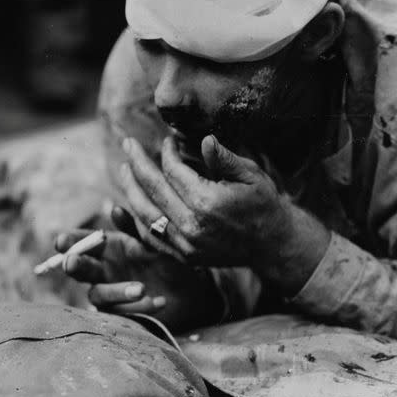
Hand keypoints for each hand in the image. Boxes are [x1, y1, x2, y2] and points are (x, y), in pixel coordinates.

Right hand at [56, 210, 222, 331]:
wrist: (189, 289)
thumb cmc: (166, 259)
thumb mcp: (152, 241)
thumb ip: (133, 229)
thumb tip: (114, 210)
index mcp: (108, 248)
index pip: (84, 242)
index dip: (71, 241)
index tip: (61, 240)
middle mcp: (104, 271)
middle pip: (82, 269)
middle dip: (76, 264)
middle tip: (71, 262)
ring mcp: (110, 294)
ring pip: (100, 295)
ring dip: (119, 291)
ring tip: (142, 288)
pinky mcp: (122, 315)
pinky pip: (123, 314)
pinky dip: (141, 307)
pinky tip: (160, 301)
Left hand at [119, 135, 330, 293]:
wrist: (273, 244)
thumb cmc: (264, 204)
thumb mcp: (251, 175)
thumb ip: (224, 158)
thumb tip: (204, 140)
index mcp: (207, 202)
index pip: (174, 171)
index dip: (167, 152)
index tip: (168, 140)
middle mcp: (192, 225)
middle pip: (153, 190)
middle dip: (138, 164)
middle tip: (128, 144)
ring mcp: (186, 244)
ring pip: (146, 214)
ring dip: (131, 190)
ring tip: (124, 170)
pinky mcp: (184, 256)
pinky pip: (152, 236)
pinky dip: (138, 219)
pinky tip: (131, 202)